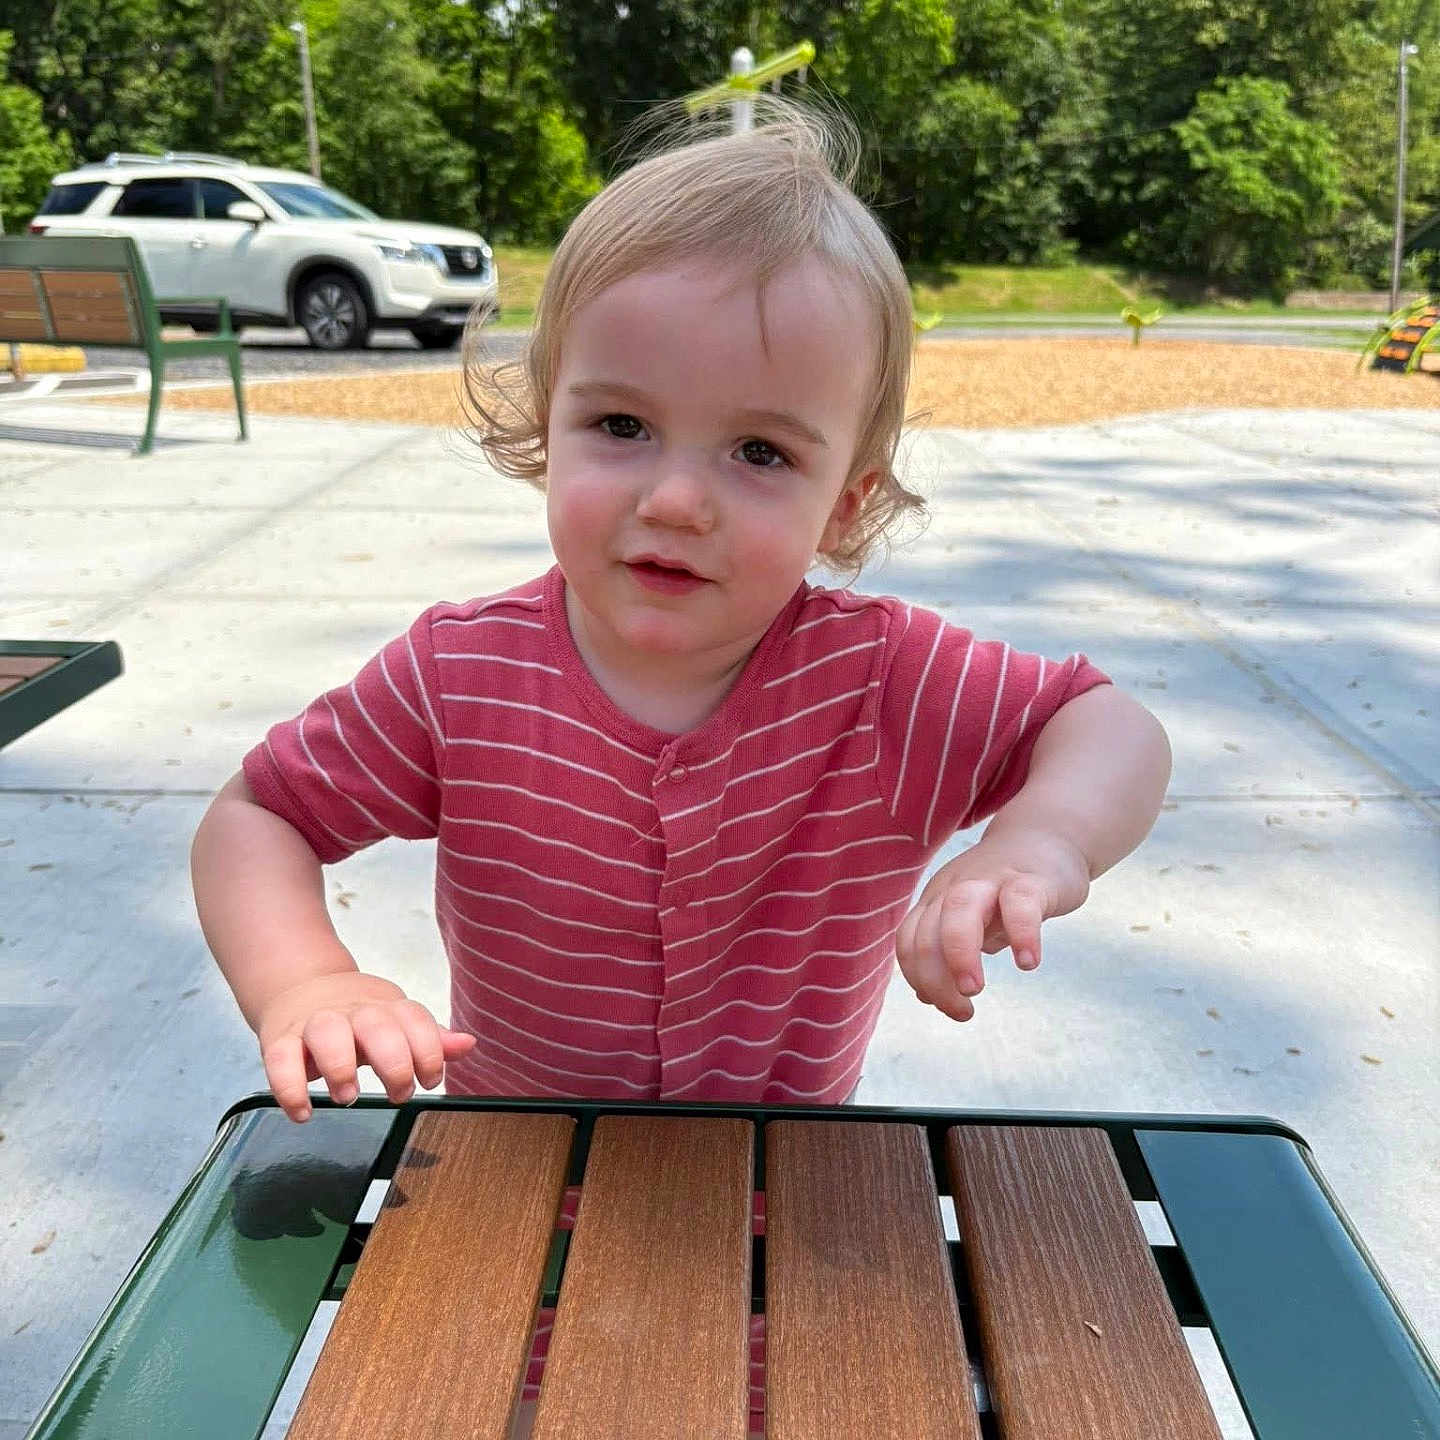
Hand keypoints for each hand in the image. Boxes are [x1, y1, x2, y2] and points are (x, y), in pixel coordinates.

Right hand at [255, 971, 475, 1121]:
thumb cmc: (357, 1016)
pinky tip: (303, 1113)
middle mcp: (352, 1011)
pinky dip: (290, 1088)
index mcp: (385, 1007)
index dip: (429, 1051)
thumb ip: (430, 1038)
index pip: (414, 1019)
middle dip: (393, 1061)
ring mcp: (314, 1022)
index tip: (431, 1081)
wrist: (301, 986)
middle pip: (376, 1024)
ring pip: (327, 1032)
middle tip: (398, 1094)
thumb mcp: (396, 1021)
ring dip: (341, 1066)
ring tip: (349, 1096)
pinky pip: (280, 1059)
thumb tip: (468, 1045)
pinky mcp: (279, 1038)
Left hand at [895, 831, 1089, 1021]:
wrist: (1049, 837)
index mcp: (937, 900)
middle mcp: (956, 887)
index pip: (909, 942)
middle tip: (962, 1011)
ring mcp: (992, 879)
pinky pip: (1021, 904)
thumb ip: (947, 952)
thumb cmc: (1005, 889)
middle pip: (927, 931)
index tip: (946, 1006)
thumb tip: (926, 996)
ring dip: (960, 954)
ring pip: (961, 909)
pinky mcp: (1032, 880)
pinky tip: (1028, 963)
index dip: (920, 979)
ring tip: (973, 991)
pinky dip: (1021, 935)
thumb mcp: (971, 920)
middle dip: (935, 979)